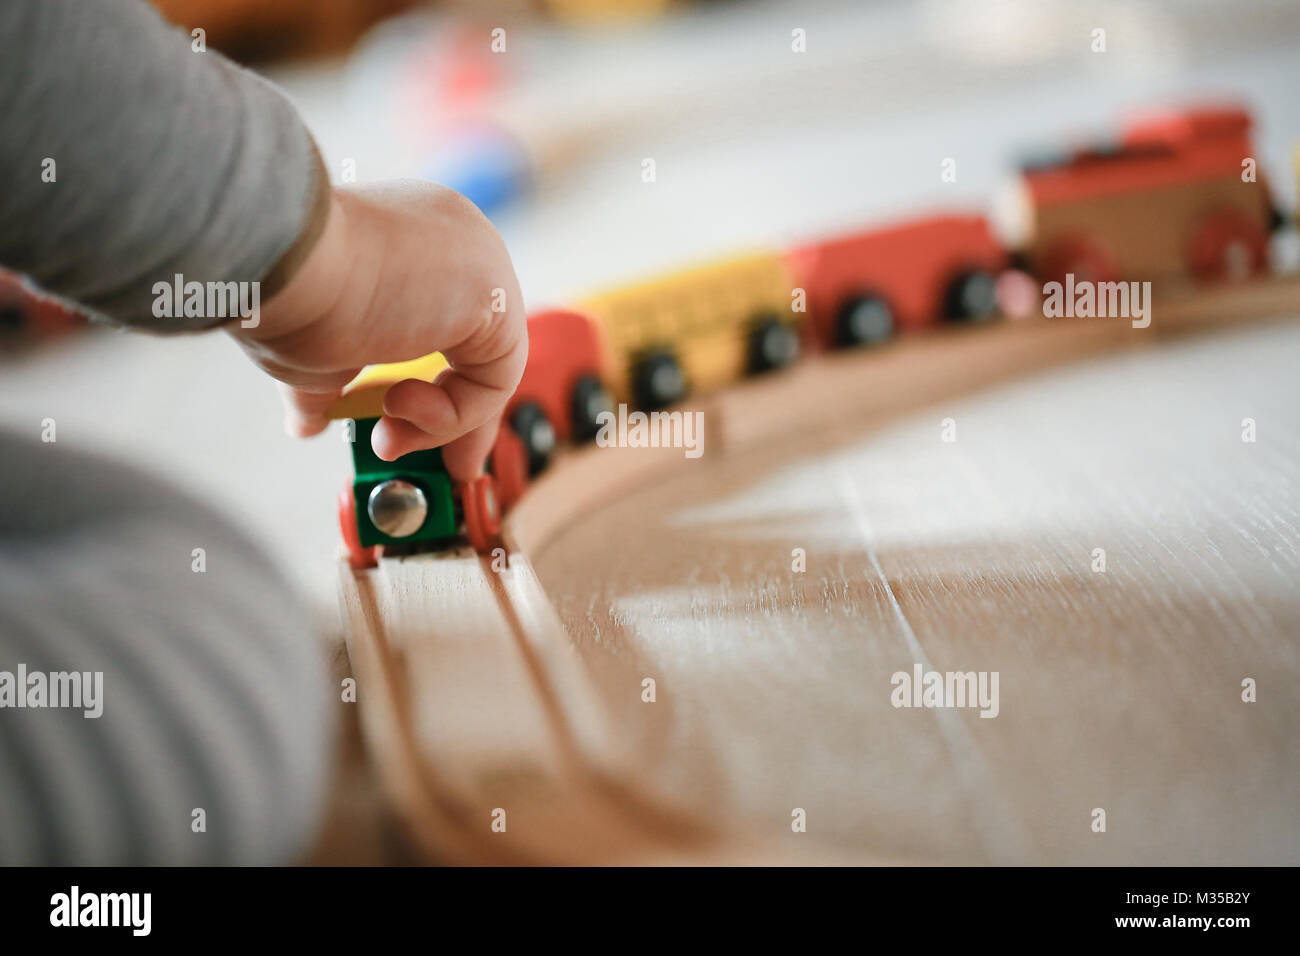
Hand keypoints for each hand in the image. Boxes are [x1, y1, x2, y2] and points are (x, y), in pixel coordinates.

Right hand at [230, 180, 526, 481]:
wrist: (277, 259)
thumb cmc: (281, 292)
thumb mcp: (307, 348)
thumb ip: (325, 383)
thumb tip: (306, 423)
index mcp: (412, 243)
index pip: (447, 327)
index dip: (437, 390)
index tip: (407, 436)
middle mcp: (455, 241)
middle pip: (480, 347)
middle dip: (458, 418)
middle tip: (443, 469)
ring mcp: (480, 260)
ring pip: (488, 367)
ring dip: (442, 424)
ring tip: (386, 438)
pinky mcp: (495, 291)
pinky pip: (495, 377)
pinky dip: (454, 414)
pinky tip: (400, 407)